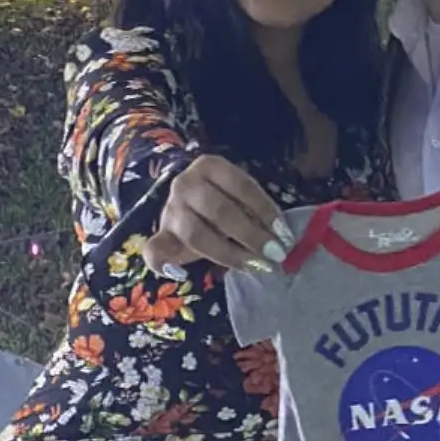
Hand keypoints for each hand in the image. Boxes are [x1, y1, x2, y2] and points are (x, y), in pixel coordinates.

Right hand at [141, 155, 292, 277]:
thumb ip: (255, 211)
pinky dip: (165, 265)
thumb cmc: (222, 199)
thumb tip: (283, 239)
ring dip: (229, 253)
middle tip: (275, 254)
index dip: (265, 211)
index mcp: (210, 166)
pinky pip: (154, 251)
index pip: (242, 186)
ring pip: (196, 234)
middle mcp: (185, 183)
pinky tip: (182, 274)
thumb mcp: (238, 196)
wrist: (187, 203)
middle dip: (251, 235)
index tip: (285, 235)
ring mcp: (170, 209)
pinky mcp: (159, 234)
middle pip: (220, 211)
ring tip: (254, 266)